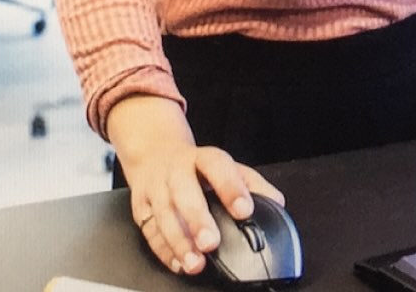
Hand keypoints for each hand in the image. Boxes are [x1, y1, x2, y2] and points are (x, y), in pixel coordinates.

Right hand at [106, 96, 282, 275]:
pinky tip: (177, 262)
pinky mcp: (139, 206)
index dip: (231, 188)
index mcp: (203, 158)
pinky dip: (163, 250)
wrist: (155, 153)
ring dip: (178, 241)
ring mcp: (155, 187)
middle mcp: (176, 170)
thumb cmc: (197, 167)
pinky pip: (149, 230)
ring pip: (163, 214)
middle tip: (212, 243)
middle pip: (184, 191)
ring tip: (195, 262)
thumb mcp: (225, 166)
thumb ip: (252, 183)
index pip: (218, 167)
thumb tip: (276, 204)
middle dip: (197, 219)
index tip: (245, 210)